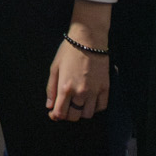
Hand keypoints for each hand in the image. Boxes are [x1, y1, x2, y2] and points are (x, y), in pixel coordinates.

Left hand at [45, 0, 111, 121]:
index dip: (55, 116)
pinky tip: (90, 100)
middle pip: (74, 116)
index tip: (54, 112)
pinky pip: (101, 107)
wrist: (88, 39)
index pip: (60, 114)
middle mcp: (81, 93)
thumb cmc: (69, 51)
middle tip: (66, 106)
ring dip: (81, 111)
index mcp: (66, 88)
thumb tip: (49, 106)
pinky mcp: (106, 88)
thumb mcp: (55, 68)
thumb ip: (51, 89)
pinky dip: (95, 107)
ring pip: (88, 114)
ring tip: (78, 102)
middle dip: (68, 114)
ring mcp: (95, 91)